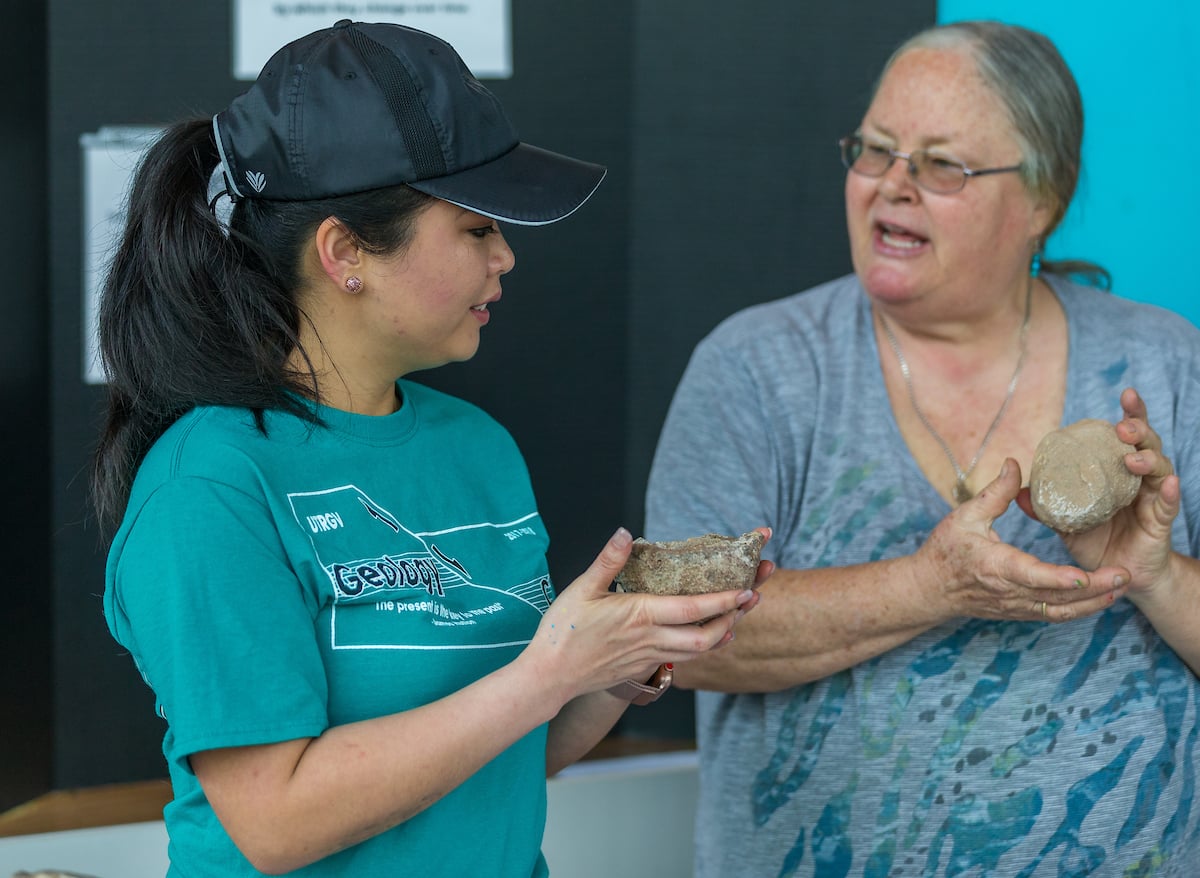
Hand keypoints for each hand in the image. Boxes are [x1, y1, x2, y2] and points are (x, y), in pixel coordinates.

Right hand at [530, 527, 765, 699]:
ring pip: (698, 651)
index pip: (692, 609)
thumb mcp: (582, 589)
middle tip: (751, 599)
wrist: (549, 677)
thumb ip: (608, 561)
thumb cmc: (562, 632)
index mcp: (639, 616)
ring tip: (737, 616)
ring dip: (722, 634)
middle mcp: (650, 639)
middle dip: (733, 619)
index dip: (722, 601)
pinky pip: (682, 659)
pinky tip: (709, 638)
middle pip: (706, 637)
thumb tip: (626, 533)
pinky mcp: (642, 668)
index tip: (745, 589)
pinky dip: (702, 648)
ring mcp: (648, 657)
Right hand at [920, 458, 1128, 622]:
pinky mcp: (1018, 612)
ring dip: (1093, 603)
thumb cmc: (944, 550)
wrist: (928, 589)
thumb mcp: (964, 516)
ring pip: (1061, 612)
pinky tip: (1099, 597)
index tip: (1085, 575)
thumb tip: (1015, 464)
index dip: (1061, 578)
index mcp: (996, 566)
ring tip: (1121, 586)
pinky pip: (1054, 615)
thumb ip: (995, 493)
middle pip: (1058, 598)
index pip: (1034, 576)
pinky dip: (1079, 609)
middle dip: (1095, 590)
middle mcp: (1009, 592)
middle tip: (1125, 574)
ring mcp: (1015, 606)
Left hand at [1019, 388, 1178, 594]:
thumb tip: (1018, 489)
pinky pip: (1167, 505)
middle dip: (1138, 430)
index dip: (1130, 414)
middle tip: (1121, 428)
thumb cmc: (1095, 542)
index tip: (1126, 392)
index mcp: (1116, 473)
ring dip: (1148, 459)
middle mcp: (1138, 481)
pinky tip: (1168, 483)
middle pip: (1146, 445)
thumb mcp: (1065, 521)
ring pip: (1160, 470)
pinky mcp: (1160, 523)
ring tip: (1132, 458)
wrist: (1117, 577)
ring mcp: (1152, 500)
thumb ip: (1046, 505)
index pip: (1125, 437)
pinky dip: (1170, 492)